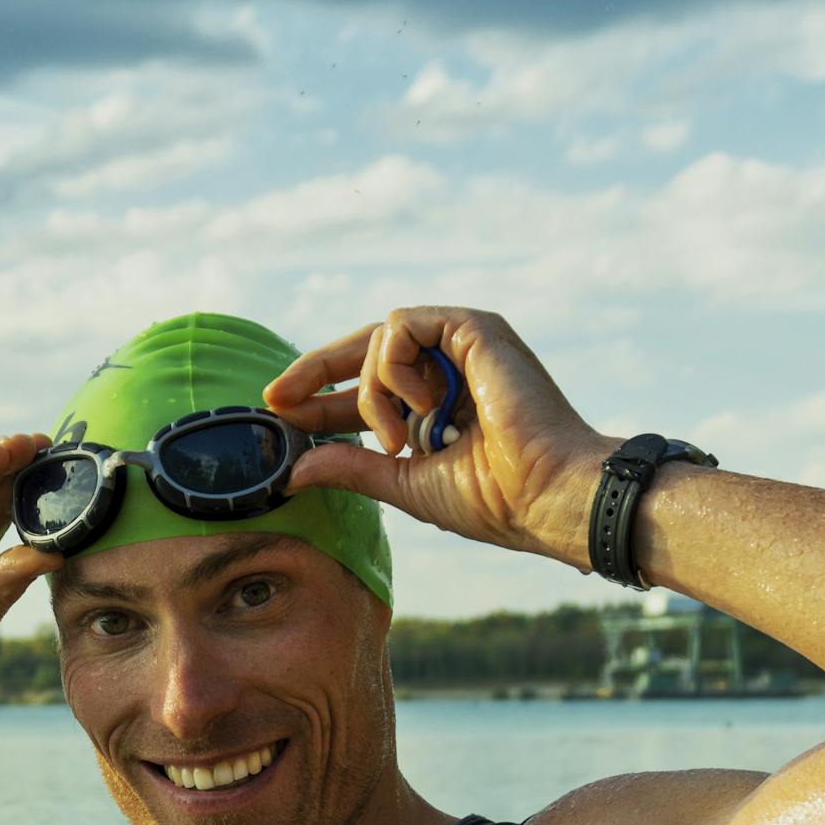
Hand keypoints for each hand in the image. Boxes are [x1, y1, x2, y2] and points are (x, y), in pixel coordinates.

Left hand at [262, 306, 617, 560]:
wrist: (546, 495)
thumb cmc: (494, 498)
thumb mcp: (403, 482)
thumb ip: (352, 467)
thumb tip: (295, 470)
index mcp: (439, 401)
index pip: (367, 387)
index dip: (321, 396)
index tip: (281, 411)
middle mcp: (451, 366)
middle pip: (365, 348)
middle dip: (315, 370)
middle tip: (278, 396)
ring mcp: (464, 343)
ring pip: (378, 340)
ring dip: (370, 393)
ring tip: (396, 440)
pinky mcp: (475, 328)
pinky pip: (402, 326)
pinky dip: (393, 368)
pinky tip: (417, 406)